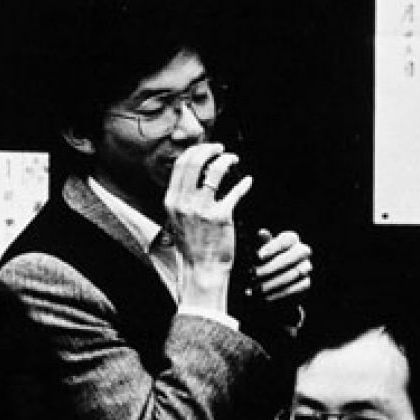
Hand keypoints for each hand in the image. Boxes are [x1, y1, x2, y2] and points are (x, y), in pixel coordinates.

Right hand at [164, 142, 252, 310]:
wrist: (202, 270)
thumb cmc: (192, 246)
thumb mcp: (176, 220)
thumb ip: (182, 198)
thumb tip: (194, 176)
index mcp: (171, 201)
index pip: (181, 165)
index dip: (195, 151)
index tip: (206, 149)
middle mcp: (184, 203)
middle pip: (195, 162)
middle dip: (210, 149)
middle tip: (220, 149)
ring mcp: (202, 209)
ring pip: (215, 172)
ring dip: (226, 160)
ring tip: (233, 160)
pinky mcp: (221, 217)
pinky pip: (234, 192)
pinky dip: (243, 184)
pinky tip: (247, 181)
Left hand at [253, 228, 312, 301]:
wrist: (269, 281)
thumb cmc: (262, 261)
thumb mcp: (260, 251)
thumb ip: (261, 243)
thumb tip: (262, 233)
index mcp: (291, 239)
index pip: (286, 239)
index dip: (273, 247)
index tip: (258, 256)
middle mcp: (302, 251)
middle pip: (295, 255)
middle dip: (273, 266)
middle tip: (255, 274)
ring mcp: (306, 267)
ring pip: (295, 272)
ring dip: (274, 282)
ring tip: (258, 288)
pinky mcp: (305, 283)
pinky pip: (296, 288)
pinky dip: (280, 293)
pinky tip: (266, 297)